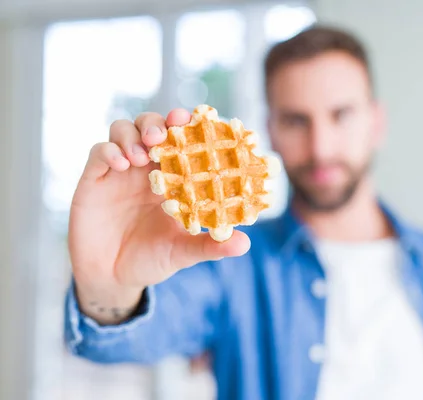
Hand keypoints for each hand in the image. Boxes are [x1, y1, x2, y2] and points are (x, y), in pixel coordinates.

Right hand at [68, 109, 249, 323]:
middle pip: (150, 126)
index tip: (196, 120)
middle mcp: (146, 168)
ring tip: (142, 156)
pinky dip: (109, 151)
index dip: (188, 127)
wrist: (112, 278)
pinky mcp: (94, 179)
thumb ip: (211, 245)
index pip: (180, 141)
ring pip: (122, 130)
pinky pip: (99, 152)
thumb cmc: (152, 259)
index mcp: (171, 178)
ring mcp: (119, 171)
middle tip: (163, 135)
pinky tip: (121, 164)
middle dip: (157, 122)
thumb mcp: (183, 252)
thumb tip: (244, 244)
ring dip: (133, 134)